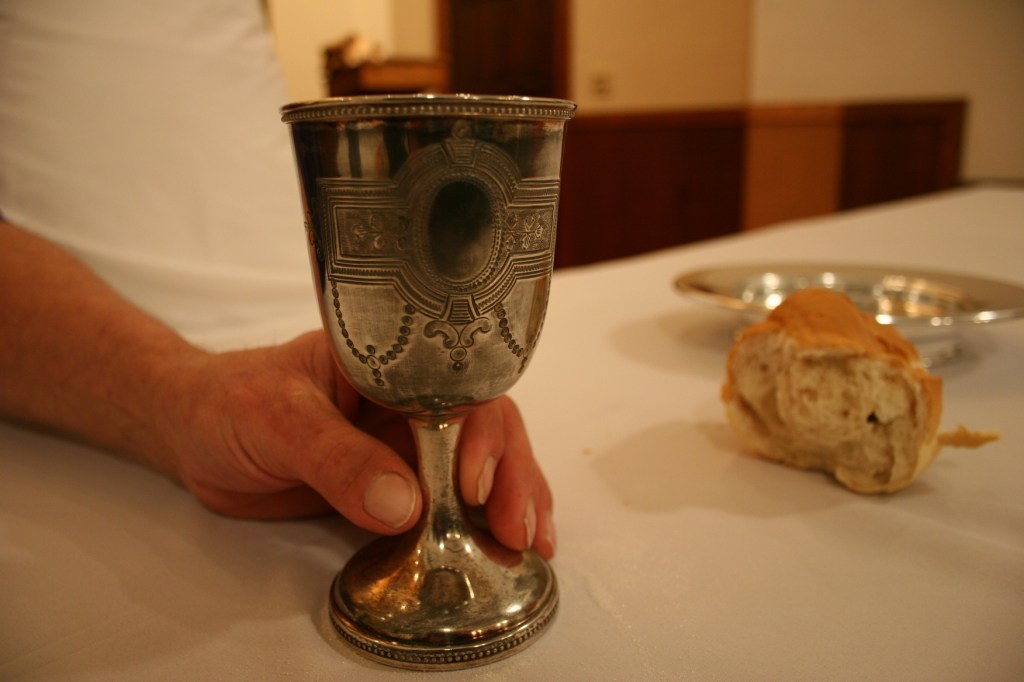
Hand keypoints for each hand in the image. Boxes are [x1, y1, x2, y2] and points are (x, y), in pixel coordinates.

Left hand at [163, 330, 555, 557]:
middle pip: (484, 427)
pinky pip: (450, 501)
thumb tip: (403, 505)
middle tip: (518, 529)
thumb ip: (333, 457)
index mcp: (389, 363)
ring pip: (480, 464)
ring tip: (534, 543)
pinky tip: (507, 546)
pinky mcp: (398, 485)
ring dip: (513, 500)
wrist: (194, 433)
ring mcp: (408, 442)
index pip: (455, 387)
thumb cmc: (229, 403)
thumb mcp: (275, 419)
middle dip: (511, 475)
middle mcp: (411, 399)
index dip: (479, 433)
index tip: (474, 487)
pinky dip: (481, 524)